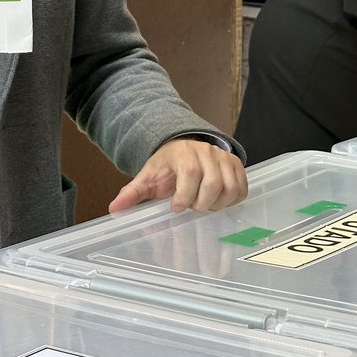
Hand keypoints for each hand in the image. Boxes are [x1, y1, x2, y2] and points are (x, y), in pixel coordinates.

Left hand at [108, 138, 246, 213]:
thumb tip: (114, 209)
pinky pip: (242, 187)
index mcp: (183, 154)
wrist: (182, 148)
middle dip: (202, 203)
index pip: (191, 173)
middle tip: (192, 207)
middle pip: (213, 182)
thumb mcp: (147, 177)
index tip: (176, 207)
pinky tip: (219, 202)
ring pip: (230, 186)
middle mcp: (206, 152)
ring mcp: (223, 158)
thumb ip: (133, 193)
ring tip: (205, 205)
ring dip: (218, 203)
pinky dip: (233, 200)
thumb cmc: (166, 167)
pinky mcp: (236, 164)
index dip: (185, 195)